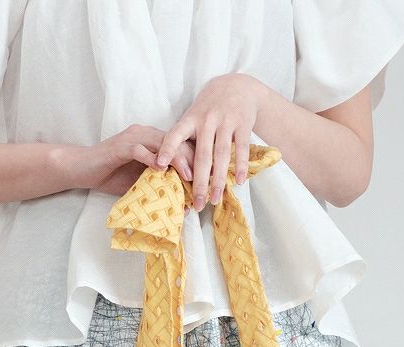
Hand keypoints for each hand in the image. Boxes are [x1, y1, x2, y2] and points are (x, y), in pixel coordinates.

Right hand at [82, 123, 194, 198]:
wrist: (83, 168)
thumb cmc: (111, 176)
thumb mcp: (141, 182)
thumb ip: (160, 185)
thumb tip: (183, 203)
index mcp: (154, 141)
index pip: (182, 146)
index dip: (198, 160)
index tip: (210, 178)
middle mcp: (147, 134)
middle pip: (177, 142)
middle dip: (194, 160)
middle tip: (205, 179)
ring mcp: (134, 138)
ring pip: (162, 144)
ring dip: (177, 160)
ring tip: (189, 176)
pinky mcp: (120, 146)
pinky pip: (140, 150)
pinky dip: (151, 159)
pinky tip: (161, 170)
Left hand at [154, 73, 265, 210]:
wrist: (237, 86)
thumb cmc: (209, 108)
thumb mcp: (193, 116)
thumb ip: (184, 138)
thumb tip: (168, 168)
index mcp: (191, 118)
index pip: (176, 134)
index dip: (168, 148)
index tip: (160, 164)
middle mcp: (207, 120)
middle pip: (202, 156)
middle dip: (199, 182)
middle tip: (197, 204)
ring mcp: (226, 121)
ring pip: (222, 156)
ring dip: (219, 180)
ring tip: (215, 200)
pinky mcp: (243, 124)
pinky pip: (242, 149)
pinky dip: (241, 166)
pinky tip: (239, 182)